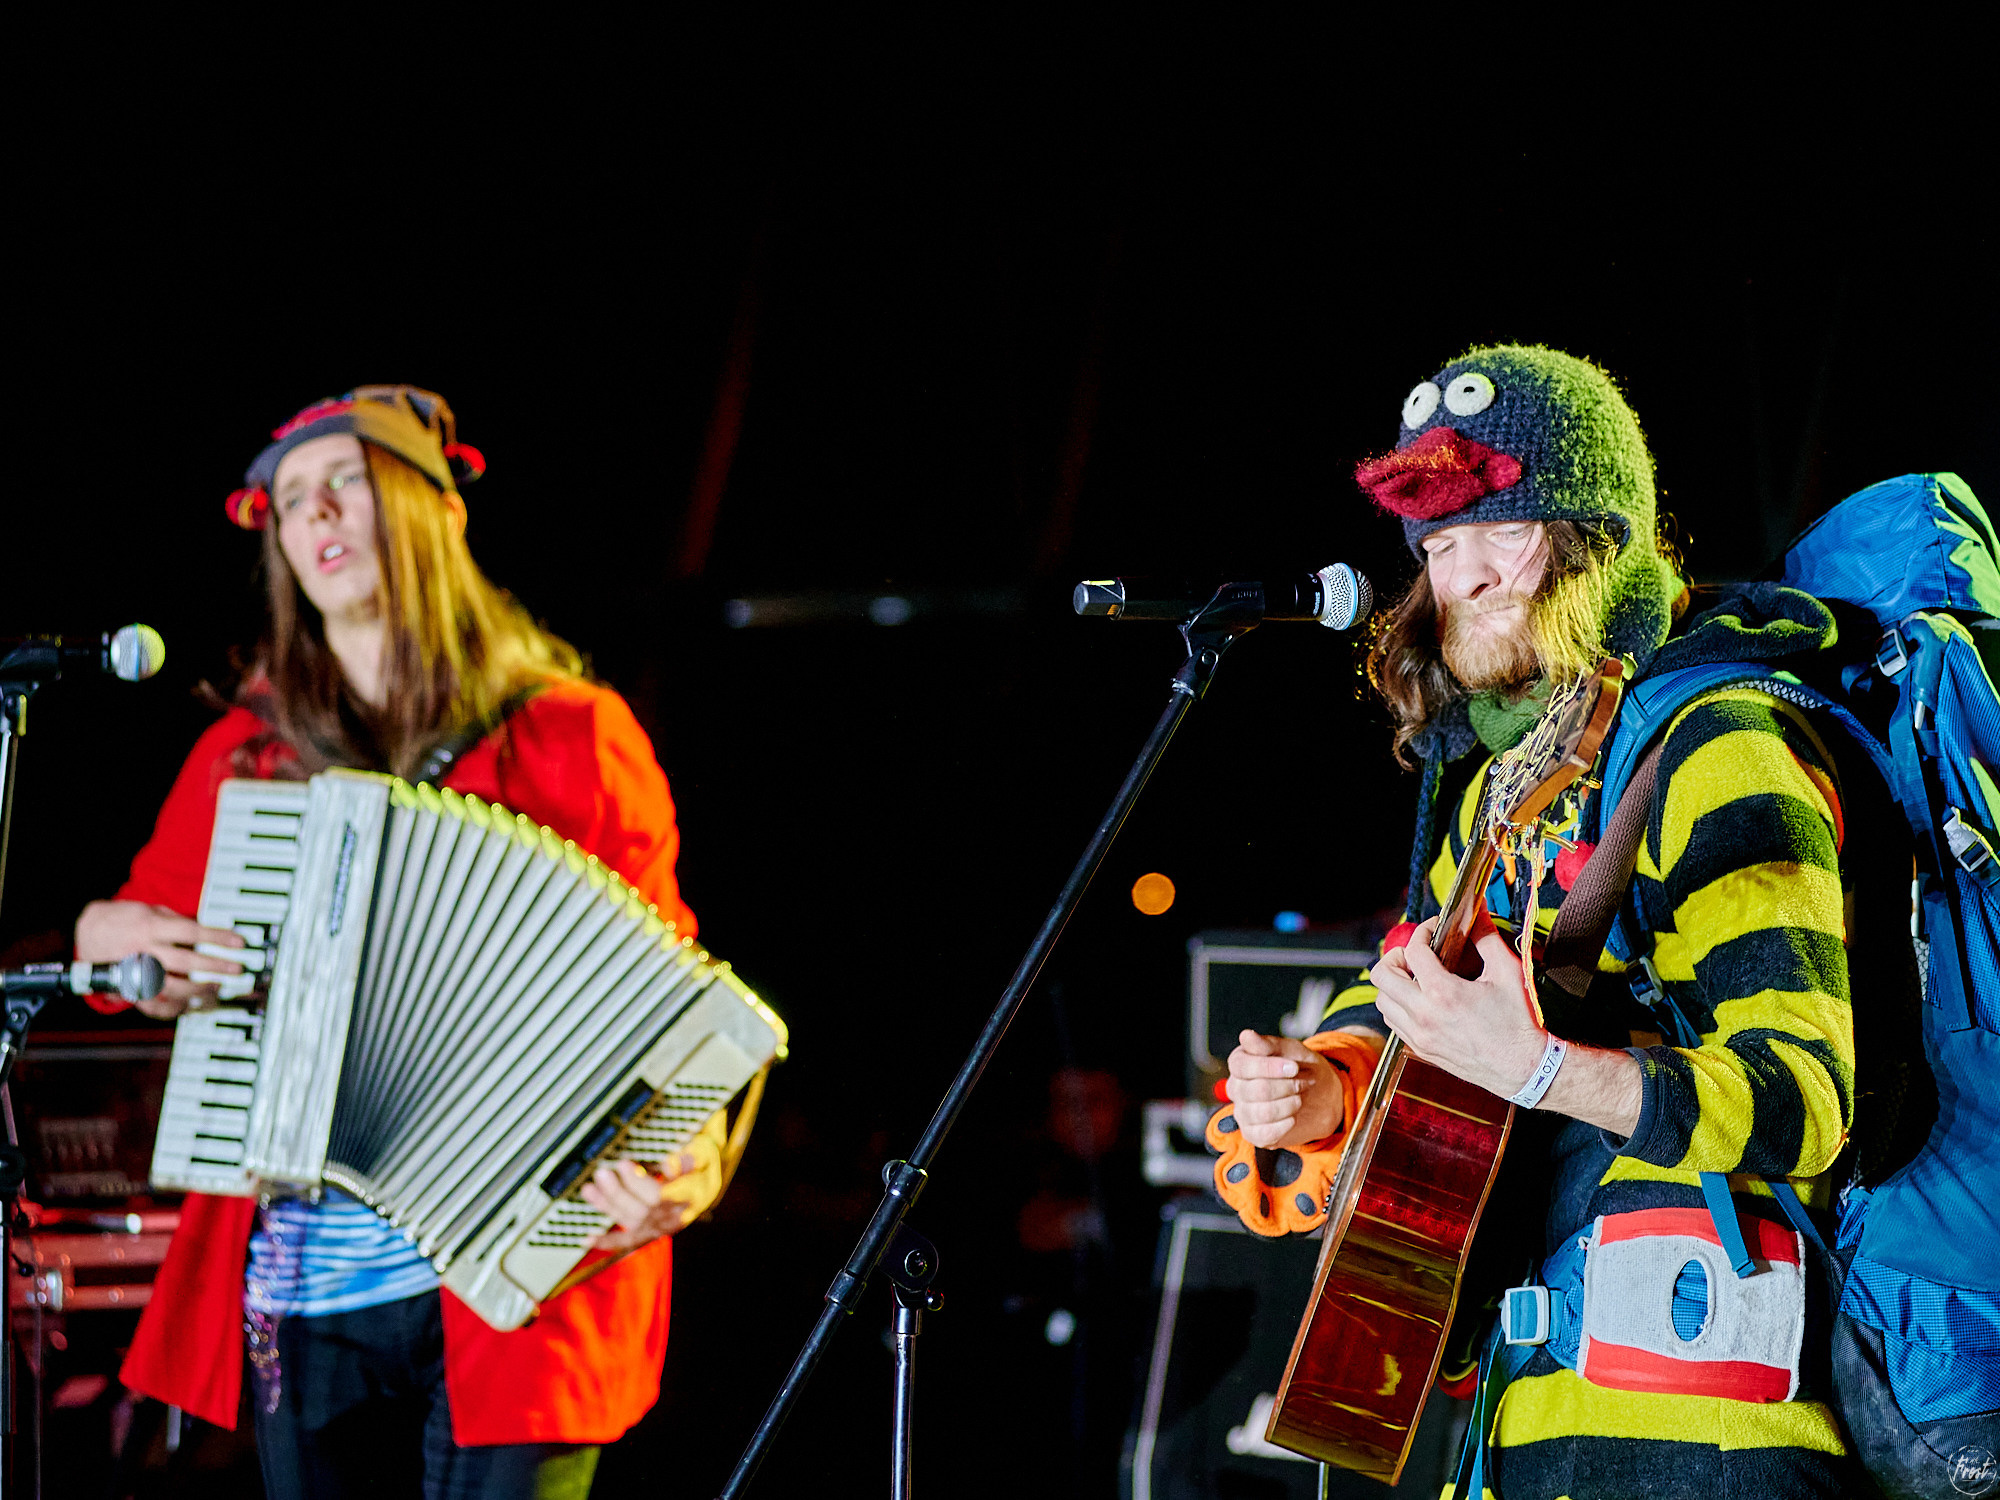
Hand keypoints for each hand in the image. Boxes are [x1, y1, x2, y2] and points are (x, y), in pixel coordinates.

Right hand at [73, 899, 245, 1018]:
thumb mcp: (150, 910)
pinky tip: (190, 1006)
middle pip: (184, 961)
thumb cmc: (124, 919)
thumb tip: (207, 930)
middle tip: (237, 969)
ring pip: (171, 987)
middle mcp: (143, 951)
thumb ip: (176, 921)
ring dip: (198, 990)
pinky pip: (152, 1005)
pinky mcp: (128, 989)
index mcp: (149, 927)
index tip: (239, 942)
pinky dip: (173, 1009)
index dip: (216, 937)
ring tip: (217, 987)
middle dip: (214, 966)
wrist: (87, 932)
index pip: (190, 931)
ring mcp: (135, 972)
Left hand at [581, 1115, 725, 1252]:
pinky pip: (626, 1241)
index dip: (638, 1182)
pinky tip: (587, 1238)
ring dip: (607, 1206)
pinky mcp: (648, 1233)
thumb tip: (670, 1165)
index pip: (660, 1195)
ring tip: (588, 1189)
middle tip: (602, 1173)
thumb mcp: (705, 1154)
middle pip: (641, 1210)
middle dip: (618, 1192)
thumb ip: (691, 1157)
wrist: (706, 1185)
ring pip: (630, 1220)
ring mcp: (659, 1227)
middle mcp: (674, 1217)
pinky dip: (606, 1241)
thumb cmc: (703, 1166)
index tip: (622, 1164)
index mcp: (691, 1199)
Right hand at [1225, 1030, 1342, 1148]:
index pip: (1241, 1066)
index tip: (1294, 1067)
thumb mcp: (1292, 1050)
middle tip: (1302, 1083)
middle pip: (1255, 1090)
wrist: (1320, 1096)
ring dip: (1288, 1105)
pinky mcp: (1253, 1133)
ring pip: (1261, 1113)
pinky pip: (1264, 1134)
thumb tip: (1246, 1035)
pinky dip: (1284, 1125)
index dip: (1269, 1067)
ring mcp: (1243, 1112)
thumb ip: (1268, 1044)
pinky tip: (1293, 1117)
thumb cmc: (1302, 1069)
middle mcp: (1236, 1088)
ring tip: (1299, 1099)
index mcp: (1240, 1063)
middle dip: (1286, 1087)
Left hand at [1370, 917, 1545, 1099]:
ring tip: (1415, 978)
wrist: (1524, 1069)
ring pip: (1382, 1001)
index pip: (1413, 951)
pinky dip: (1398, 1007)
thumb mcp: (1508, 973)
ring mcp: (1420, 1035)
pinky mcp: (1422, 1050)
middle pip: (1381, 976)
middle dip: (1394, 957)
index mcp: (1443, 993)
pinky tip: (1419, 1001)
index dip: (1421, 932)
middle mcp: (1424, 1015)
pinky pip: (1393, 1023)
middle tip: (1414, 954)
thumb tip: (1478, 916)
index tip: (1433, 930)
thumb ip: (1488, 939)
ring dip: (1393, 985)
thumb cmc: (1519, 1023)